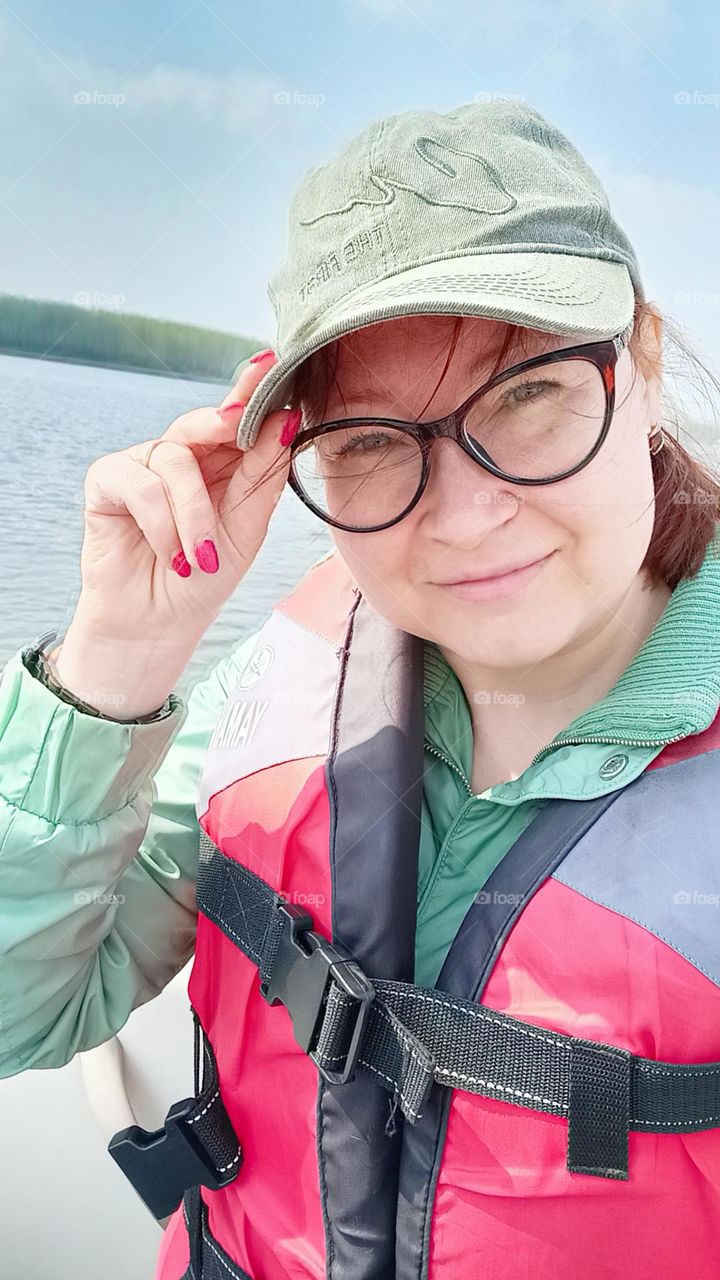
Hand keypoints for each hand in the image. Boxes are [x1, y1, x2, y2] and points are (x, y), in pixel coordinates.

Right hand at [71, 349, 297, 656]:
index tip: (271, 363)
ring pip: (176, 460)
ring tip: (200, 558)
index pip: (240, 417)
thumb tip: (285, 420)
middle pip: (205, 422)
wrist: (159, 624)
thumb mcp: (246, 529)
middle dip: (224, 422)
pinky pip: (141, 484)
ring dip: (194, 516)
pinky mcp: (107, 481)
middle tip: (236, 424)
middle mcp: (182, 455)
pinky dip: (162, 523)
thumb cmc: (204, 576)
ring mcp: (143, 464)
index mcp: (223, 461)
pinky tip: (171, 554)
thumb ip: (263, 475)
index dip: (254, 389)